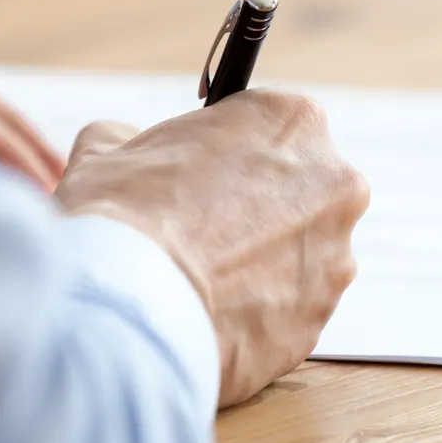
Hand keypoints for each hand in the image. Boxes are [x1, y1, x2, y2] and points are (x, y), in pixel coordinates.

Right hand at [54, 89, 369, 407]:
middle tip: (200, 232)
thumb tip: (122, 142)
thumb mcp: (107, 153)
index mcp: (292, 121)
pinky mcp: (319, 321)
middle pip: (297, 192)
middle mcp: (333, 183)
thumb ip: (127, 138)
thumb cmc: (119, 219)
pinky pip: (288, 312)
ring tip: (199, 283)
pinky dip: (255, 317)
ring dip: (259, 267)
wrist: (126, 313)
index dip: (232, 154)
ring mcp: (334, 257)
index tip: (204, 175)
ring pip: (298, 257)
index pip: (271, 127)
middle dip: (257, 210)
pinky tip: (209, 319)